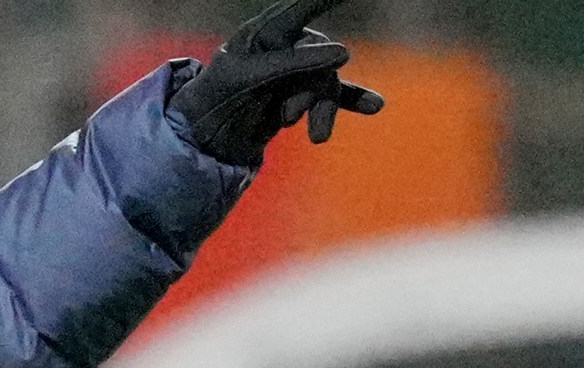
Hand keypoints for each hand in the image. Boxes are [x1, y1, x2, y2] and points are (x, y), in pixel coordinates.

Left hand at [169, 0, 386, 166]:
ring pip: (328, 81)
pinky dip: (351, 103)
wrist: (207, 139)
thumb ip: (295, 63)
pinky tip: (376, 106)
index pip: (302, 7)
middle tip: (288, 117)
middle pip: (321, 57)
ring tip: (316, 137)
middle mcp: (285, 45)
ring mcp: (295, 70)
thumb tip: (345, 53)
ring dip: (323, 109)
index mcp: (266, 31)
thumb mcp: (250, 78)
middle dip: (311, 89)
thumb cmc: (217, 98)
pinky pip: (333, 96)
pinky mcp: (301, 94)